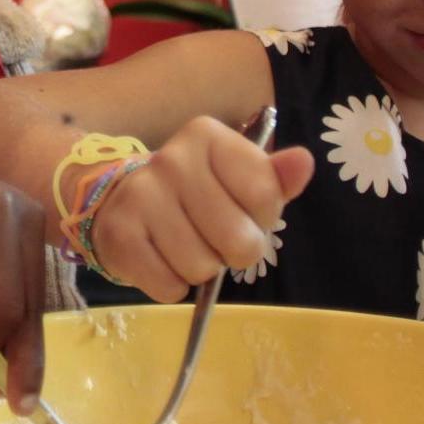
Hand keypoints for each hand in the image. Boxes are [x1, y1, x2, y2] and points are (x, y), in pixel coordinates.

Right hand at [86, 116, 314, 300]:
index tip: (241, 210)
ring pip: (202, 268)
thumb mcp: (239, 179)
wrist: (122, 203)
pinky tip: (161, 258)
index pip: (265, 195)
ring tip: (185, 246)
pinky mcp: (119, 235)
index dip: (262, 217)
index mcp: (207, 136)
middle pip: (238, 241)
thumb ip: (275, 177)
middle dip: (234, 252)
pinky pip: (169, 287)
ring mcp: (140, 196)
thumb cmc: (197, 193)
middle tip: (214, 236)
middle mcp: (171, 159)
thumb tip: (304, 161)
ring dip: (201, 269)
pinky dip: (172, 285)